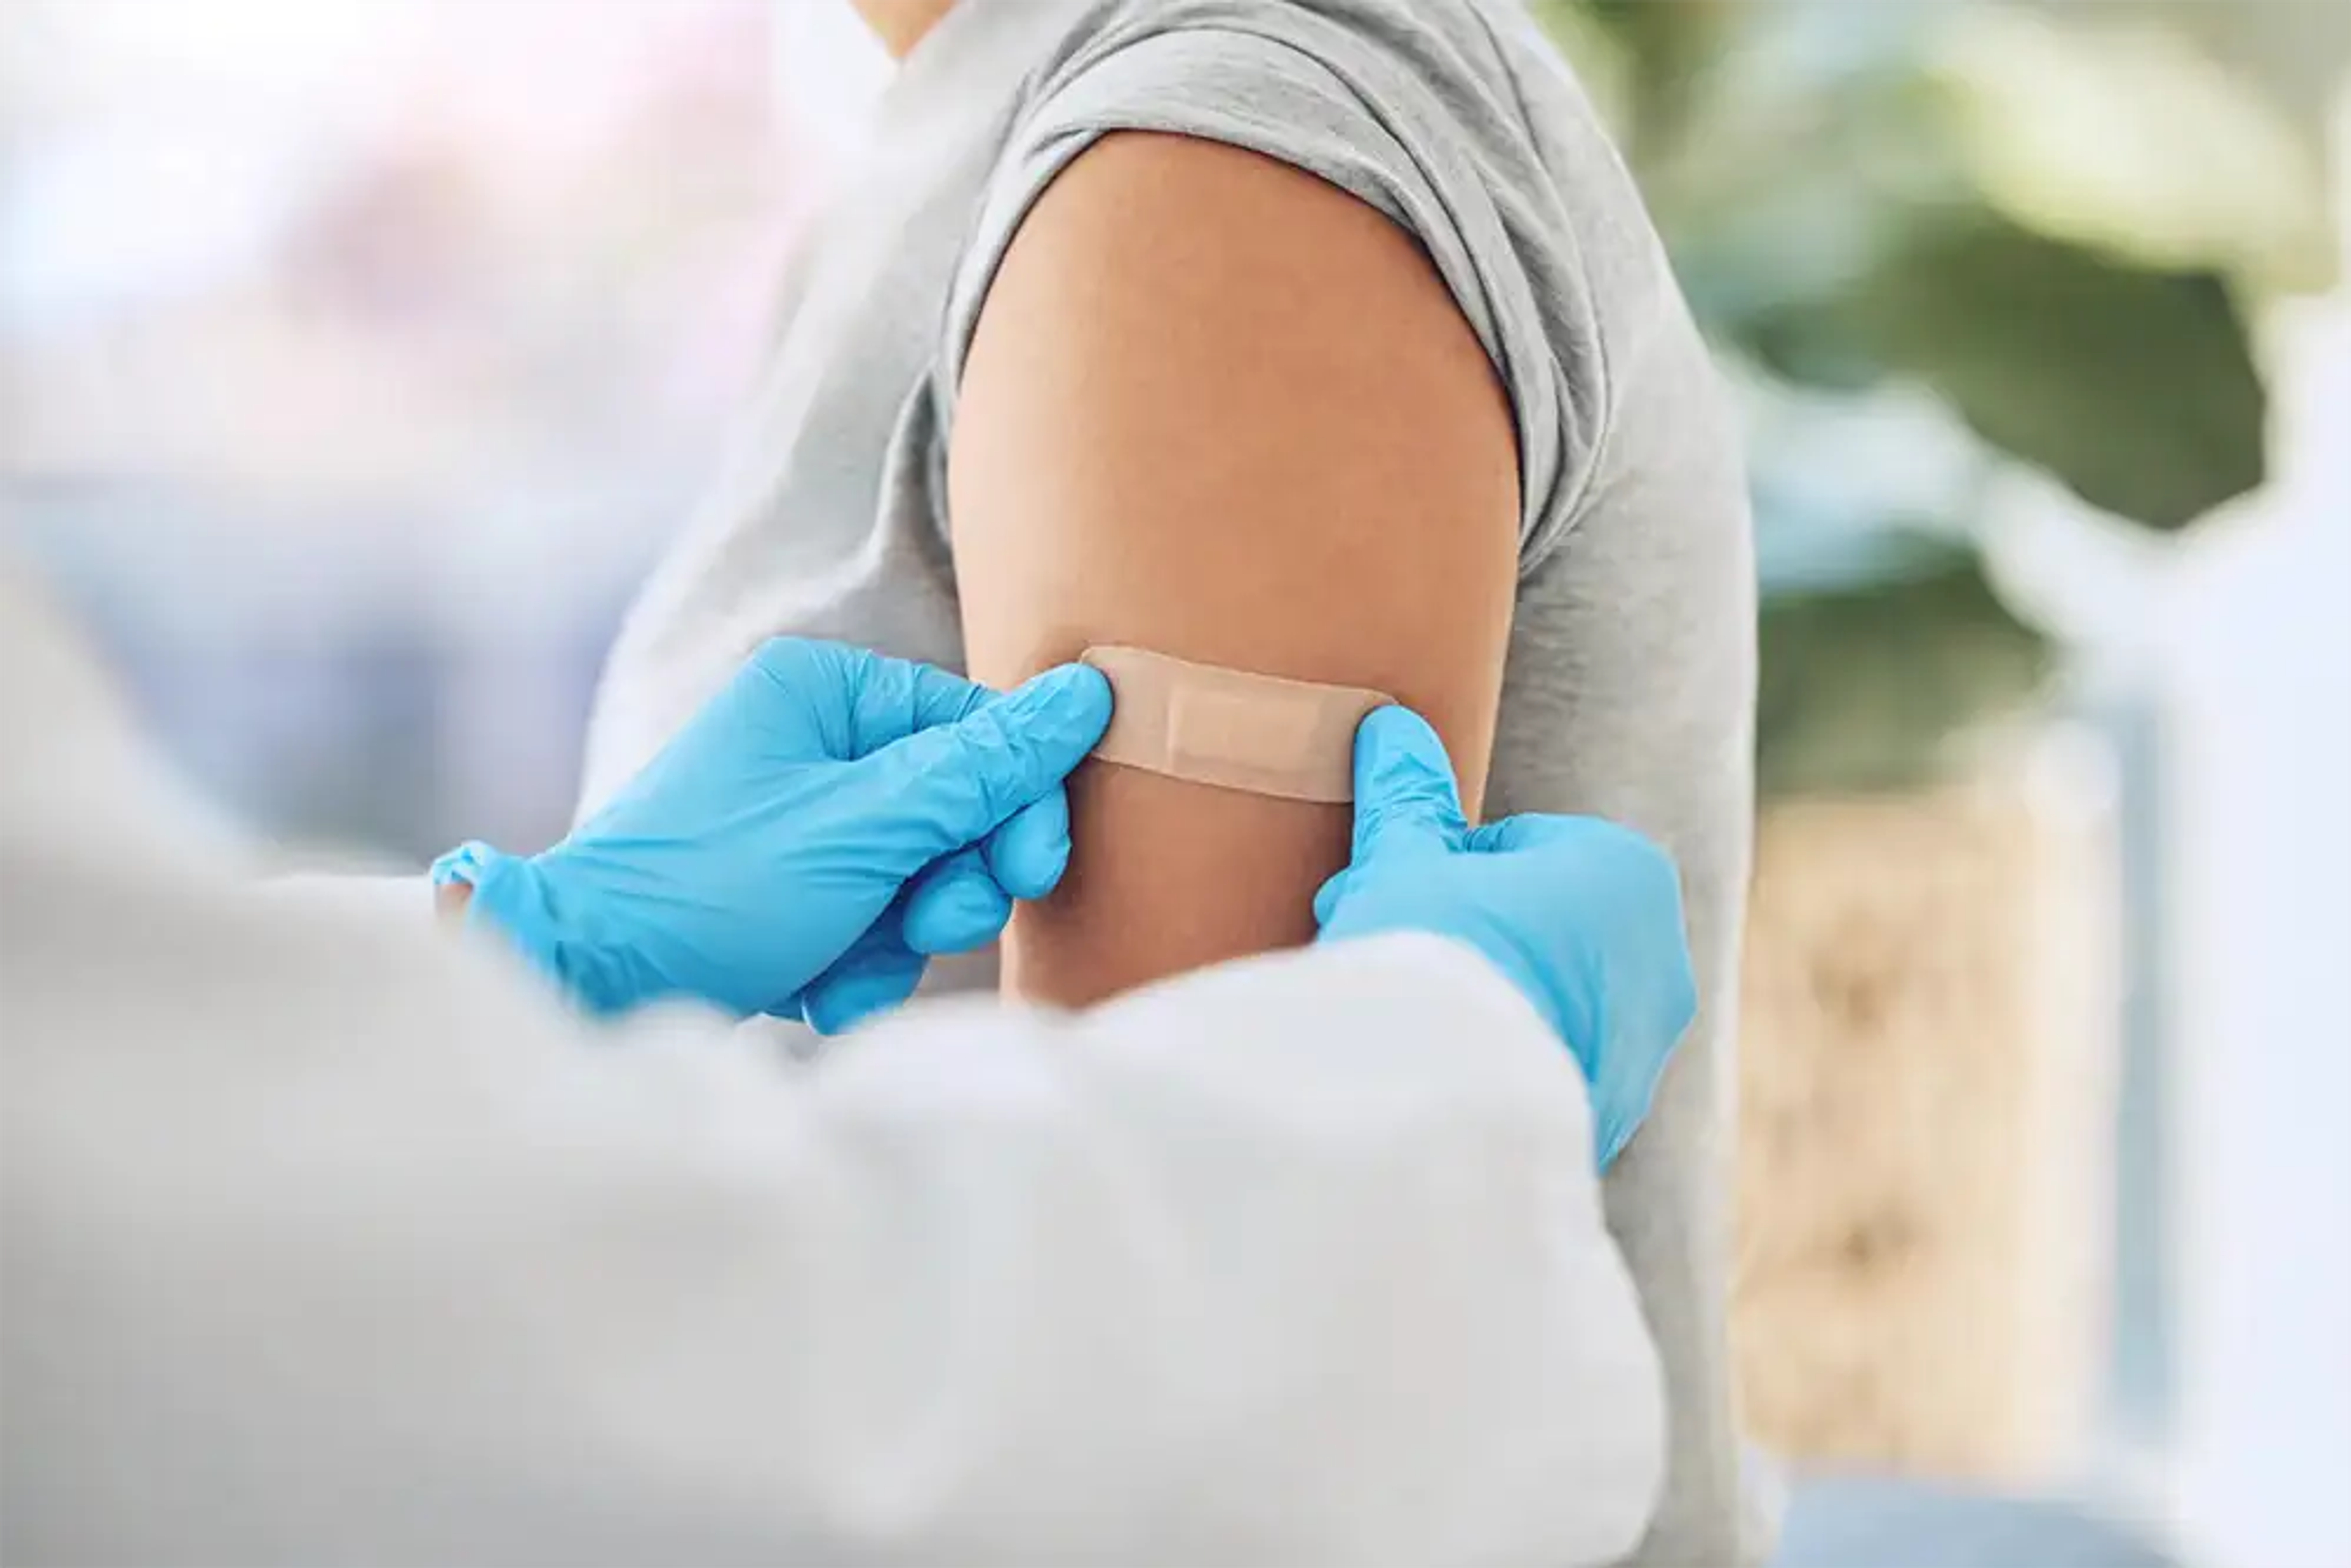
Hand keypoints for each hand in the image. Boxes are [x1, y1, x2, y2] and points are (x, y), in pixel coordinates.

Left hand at [434, 640, 1111, 1031]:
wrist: (587, 980)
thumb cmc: (713, 887)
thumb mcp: (866, 827)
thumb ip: (984, 770)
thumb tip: (1089, 693)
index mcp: (824, 691)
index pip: (973, 729)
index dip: (1018, 804)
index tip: (1034, 871)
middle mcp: (810, 741)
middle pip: (955, 808)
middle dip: (950, 881)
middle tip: (933, 920)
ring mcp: (799, 819)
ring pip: (920, 875)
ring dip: (899, 936)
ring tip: (845, 967)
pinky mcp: (788, 889)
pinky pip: (871, 919)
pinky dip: (856, 963)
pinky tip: (811, 988)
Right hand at [1313, 707, 1696, 1167]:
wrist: (1449, 1098)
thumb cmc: (1435, 950)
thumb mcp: (1405, 861)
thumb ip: (1405, 795)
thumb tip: (1390, 727)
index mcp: (1628, 872)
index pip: (1513, 846)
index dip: (1435, 867)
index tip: (1386, 893)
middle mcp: (1660, 958)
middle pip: (1529, 925)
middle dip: (1455, 933)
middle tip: (1377, 951)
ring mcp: (1642, 1047)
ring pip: (1537, 999)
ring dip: (1476, 998)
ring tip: (1398, 1016)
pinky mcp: (1611, 1115)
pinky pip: (1540, 1071)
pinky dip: (1492, 1065)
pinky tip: (1430, 1072)